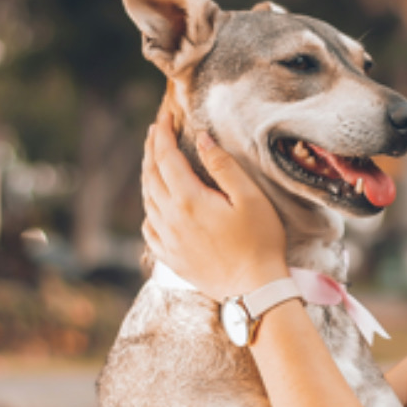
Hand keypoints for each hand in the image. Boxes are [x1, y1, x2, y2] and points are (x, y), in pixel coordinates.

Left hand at [141, 108, 288, 300]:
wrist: (254, 291)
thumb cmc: (259, 242)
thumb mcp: (249, 197)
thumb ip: (222, 165)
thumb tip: (200, 139)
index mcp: (188, 200)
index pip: (166, 157)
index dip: (162, 133)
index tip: (164, 115)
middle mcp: (170, 219)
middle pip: (151, 176)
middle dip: (151, 149)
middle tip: (155, 130)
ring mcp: (168, 241)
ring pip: (147, 201)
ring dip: (148, 176)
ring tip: (154, 161)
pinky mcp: (171, 259)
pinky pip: (149, 229)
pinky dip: (149, 210)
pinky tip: (156, 206)